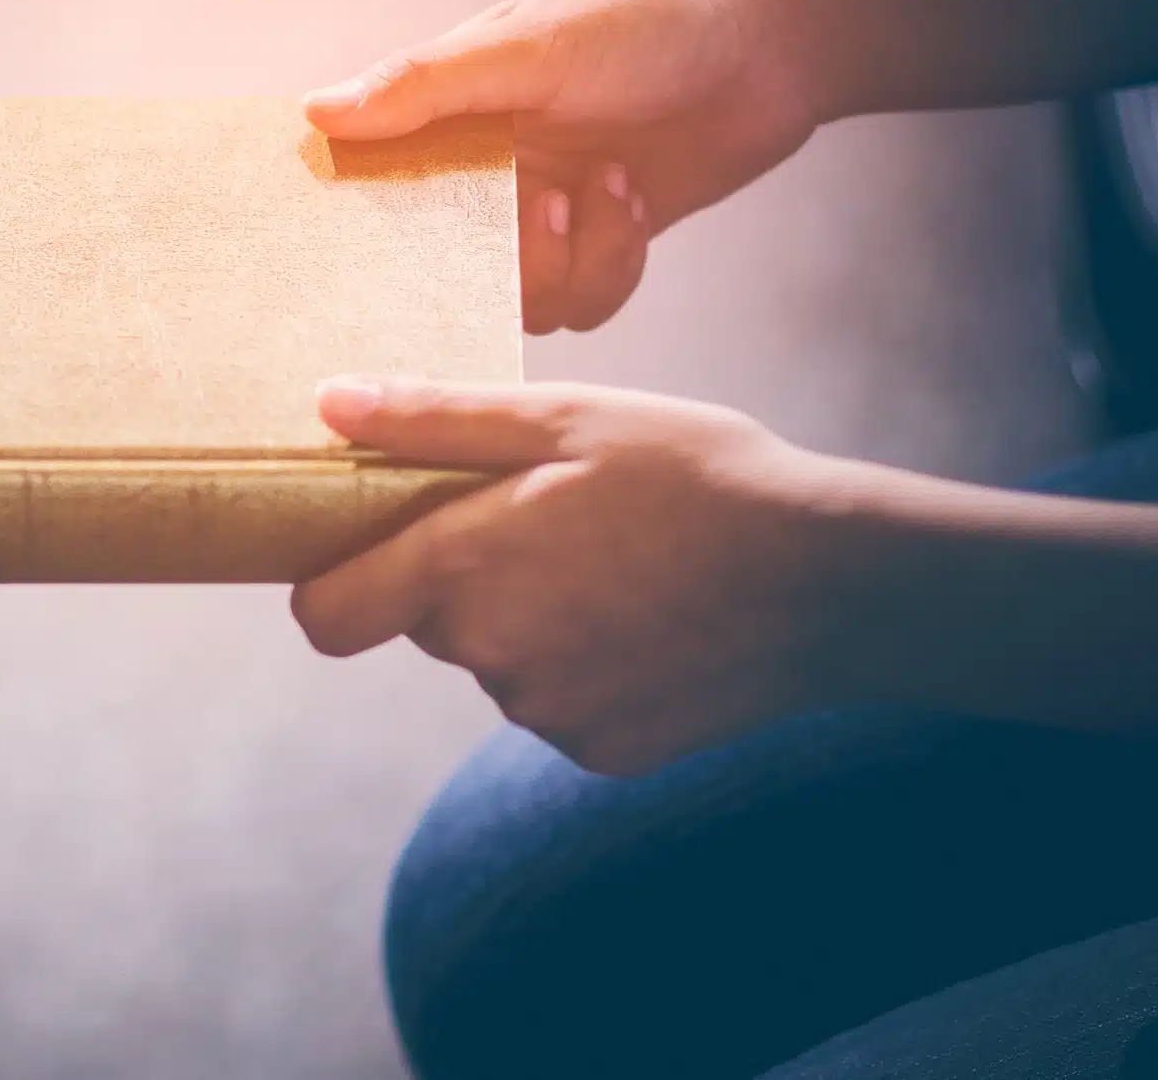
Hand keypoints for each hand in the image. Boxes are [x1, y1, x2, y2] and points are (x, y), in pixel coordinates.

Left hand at [292, 377, 852, 774]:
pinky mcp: (599, 751)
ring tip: (619, 564)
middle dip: (463, 574)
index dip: (333, 579)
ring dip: (530, 617)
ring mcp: (546, 712)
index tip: (373, 543)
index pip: (324, 615)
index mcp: (462, 567)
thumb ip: (434, 419)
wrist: (832, 582)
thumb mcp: (566, 418)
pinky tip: (650, 619)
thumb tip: (327, 406)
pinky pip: (557, 702)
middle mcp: (489, 656)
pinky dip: (586, 664)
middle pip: (425, 621)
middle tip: (551, 519)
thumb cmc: (696, 476)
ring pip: (496, 660)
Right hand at [302, 0, 815, 332]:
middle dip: (501, 258)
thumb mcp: (528, 48)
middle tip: (545, 206)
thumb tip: (316, 113)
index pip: (372, 186)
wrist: (772, 45)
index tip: (375, 254)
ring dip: (572, 257)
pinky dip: (612, 264)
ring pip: (521, 300)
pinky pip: (582, 305)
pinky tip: (633, 201)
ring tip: (610, 184)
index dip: (363, 229)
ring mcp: (543, 216)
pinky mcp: (600, 246)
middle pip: (445, 269)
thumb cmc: (644, 23)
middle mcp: (485, 173)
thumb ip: (425, 84)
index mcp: (447, 117)